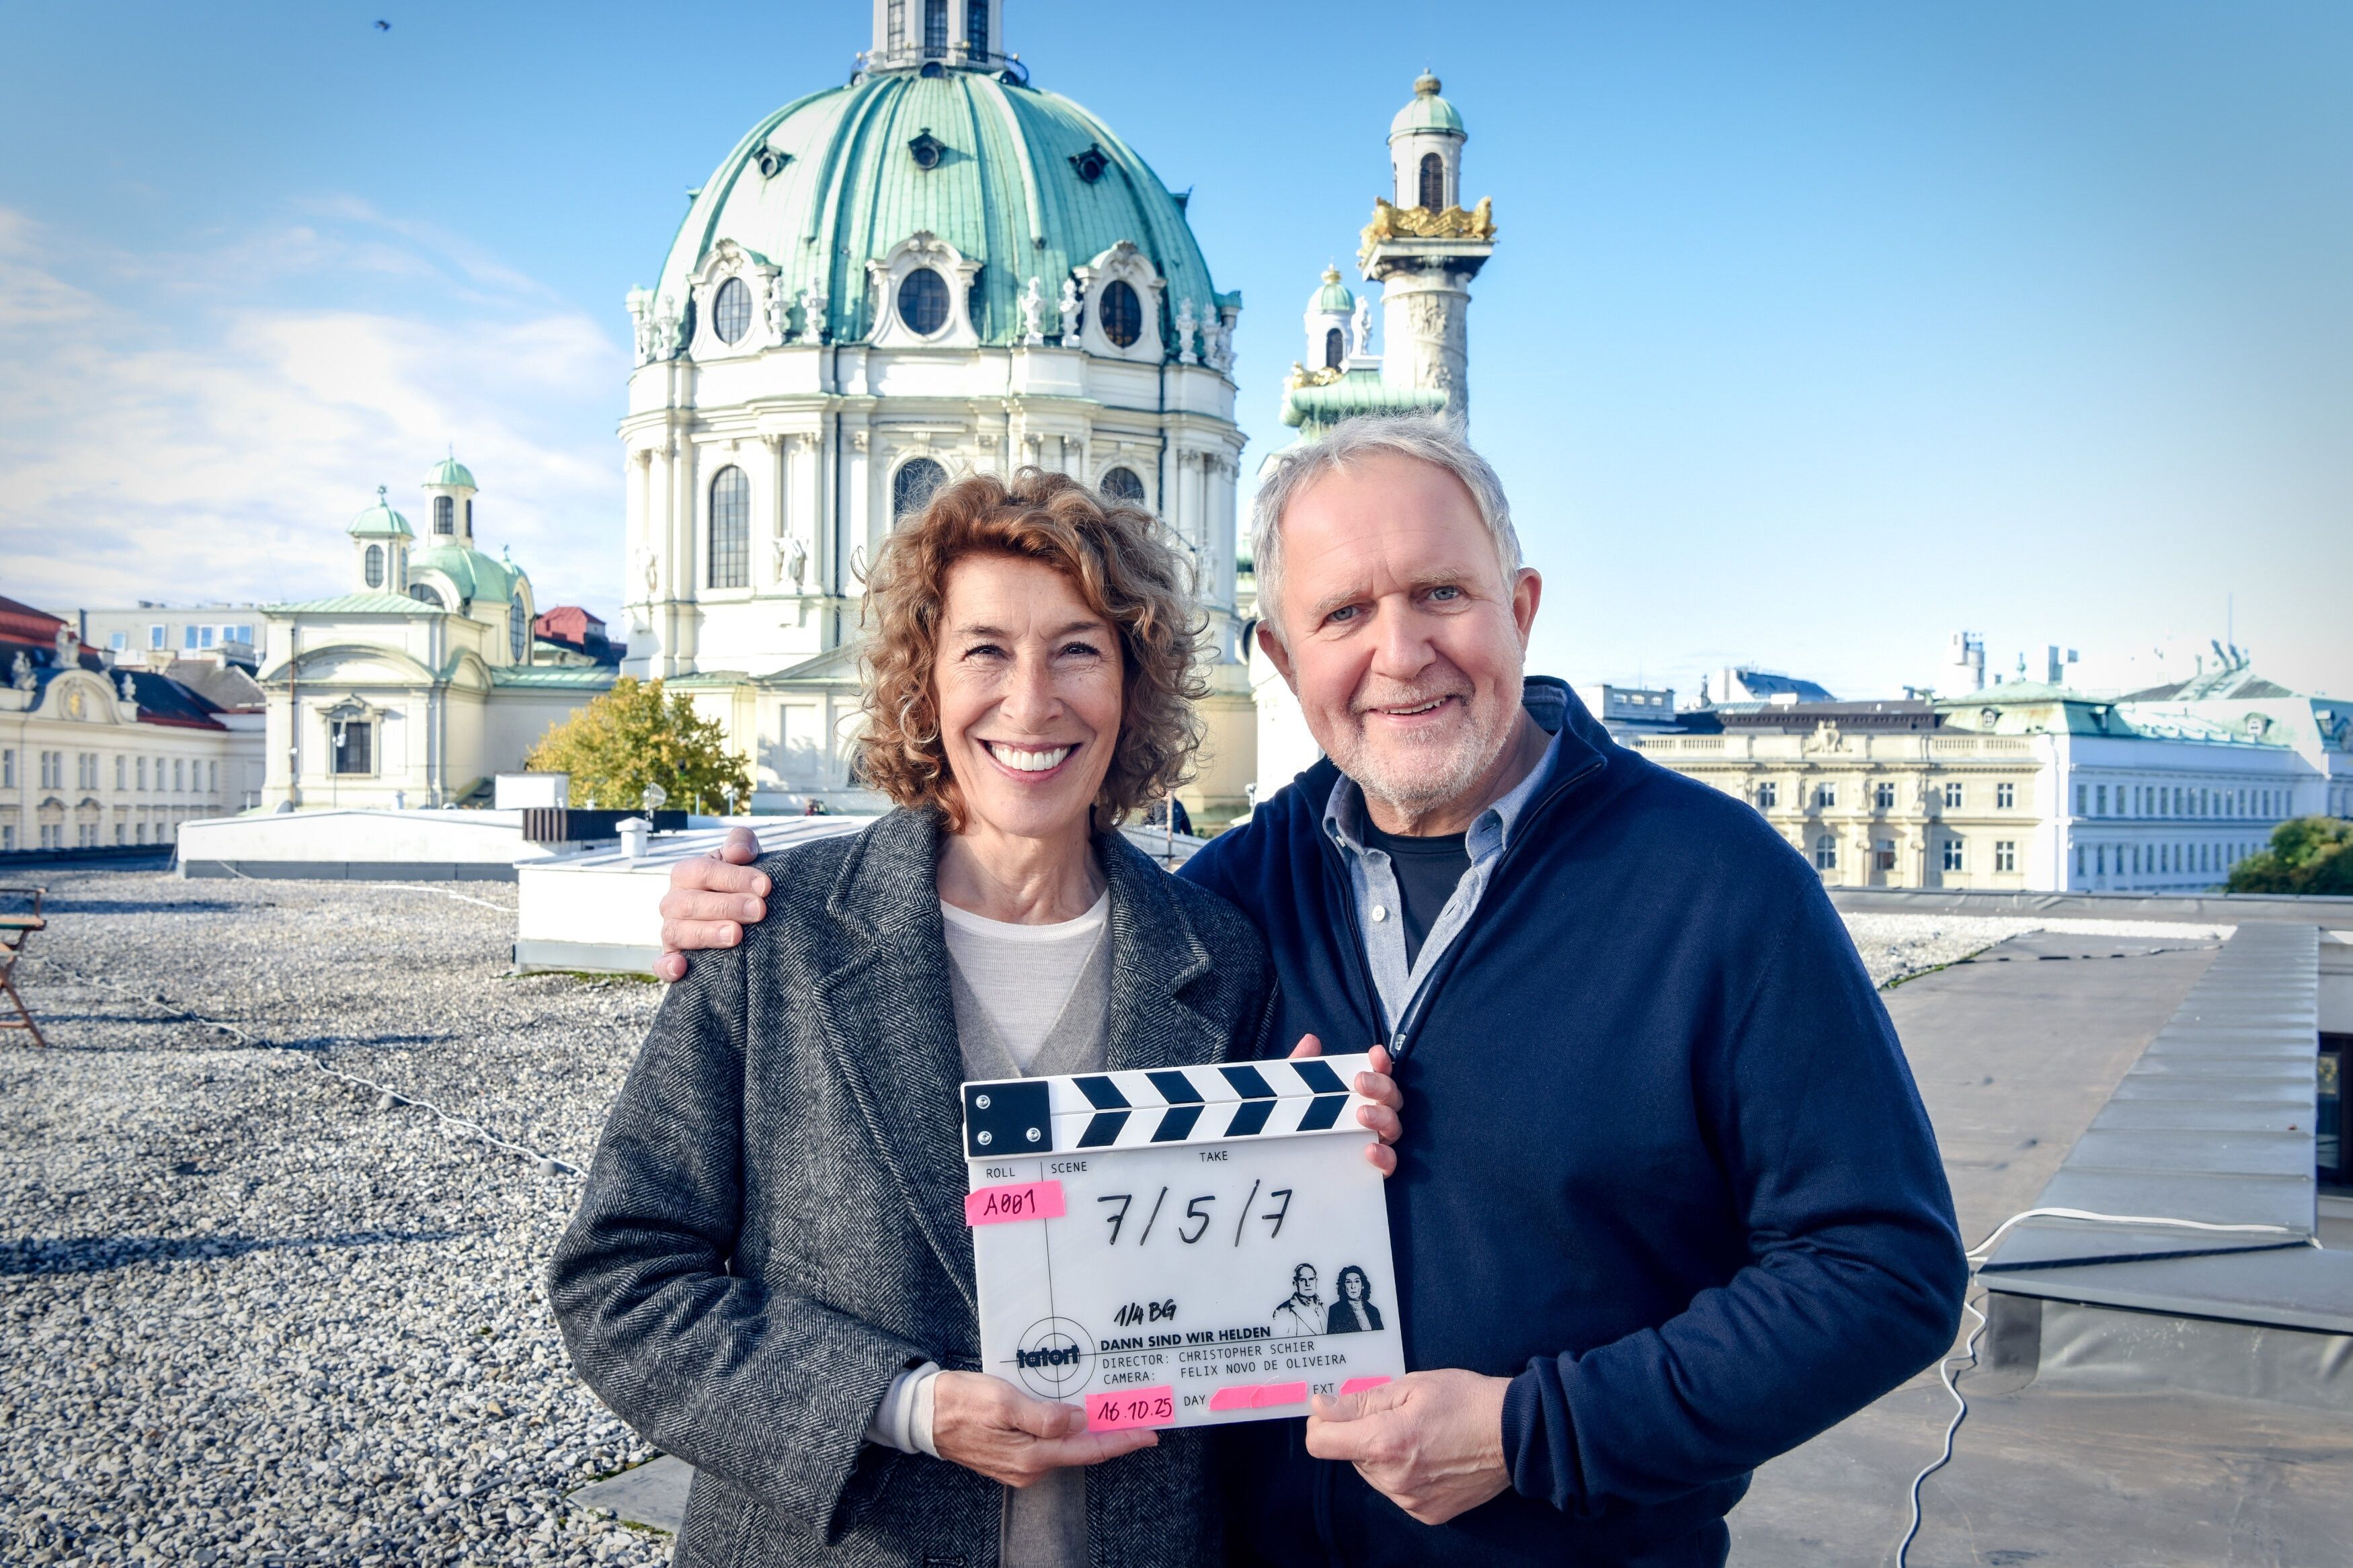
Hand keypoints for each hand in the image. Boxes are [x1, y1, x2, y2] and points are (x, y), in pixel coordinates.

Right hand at [654, 827, 766, 981]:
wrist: (739, 911)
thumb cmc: (740, 881)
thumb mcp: (743, 855)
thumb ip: (741, 843)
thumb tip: (739, 853)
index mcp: (686, 873)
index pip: (704, 871)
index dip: (733, 877)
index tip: (765, 887)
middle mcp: (673, 901)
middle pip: (691, 903)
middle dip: (727, 906)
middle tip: (759, 911)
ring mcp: (670, 930)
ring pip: (679, 932)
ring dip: (707, 934)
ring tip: (736, 935)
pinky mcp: (672, 958)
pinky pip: (662, 964)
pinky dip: (668, 967)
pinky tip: (682, 968)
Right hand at [929, 1371, 1156, 1485]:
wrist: (924, 1415)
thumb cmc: (962, 1402)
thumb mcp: (1004, 1401)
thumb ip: (1044, 1416)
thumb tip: (1079, 1421)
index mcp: (1032, 1456)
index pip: (1089, 1449)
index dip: (1122, 1441)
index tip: (1150, 1433)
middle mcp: (1031, 1468)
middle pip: (1083, 1451)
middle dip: (1113, 1436)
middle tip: (1141, 1419)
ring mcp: (1021, 1466)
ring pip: (1067, 1449)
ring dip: (1092, 1434)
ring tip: (1117, 1415)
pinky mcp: (1013, 1457)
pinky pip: (1050, 1446)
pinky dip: (1069, 1433)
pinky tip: (1078, 1418)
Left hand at [1288, 1036, 1403, 1176]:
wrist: (1282, 1163)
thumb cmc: (1293, 1118)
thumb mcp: (1291, 1092)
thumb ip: (1301, 1067)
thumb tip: (1310, 1041)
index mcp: (1360, 1096)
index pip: (1380, 1075)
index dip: (1382, 1063)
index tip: (1375, 1053)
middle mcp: (1374, 1117)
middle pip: (1392, 1099)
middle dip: (1381, 1086)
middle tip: (1360, 1082)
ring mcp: (1375, 1143)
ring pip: (1394, 1128)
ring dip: (1382, 1117)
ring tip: (1361, 1114)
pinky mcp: (1371, 1170)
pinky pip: (1389, 1165)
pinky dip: (1384, 1157)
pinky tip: (1370, 1149)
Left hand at [1304, 1369, 1510, 1524]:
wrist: (1515, 1434)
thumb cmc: (1465, 1400)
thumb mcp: (1410, 1386)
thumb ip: (1360, 1400)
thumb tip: (1320, 1407)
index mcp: (1385, 1442)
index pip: (1321, 1442)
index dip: (1323, 1422)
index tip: (1336, 1410)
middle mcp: (1393, 1479)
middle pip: (1349, 1456)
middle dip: (1362, 1434)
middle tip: (1396, 1415)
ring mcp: (1410, 1500)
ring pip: (1372, 1474)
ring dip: (1383, 1455)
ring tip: (1418, 1435)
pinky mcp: (1426, 1513)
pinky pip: (1397, 1490)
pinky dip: (1403, 1473)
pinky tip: (1430, 1456)